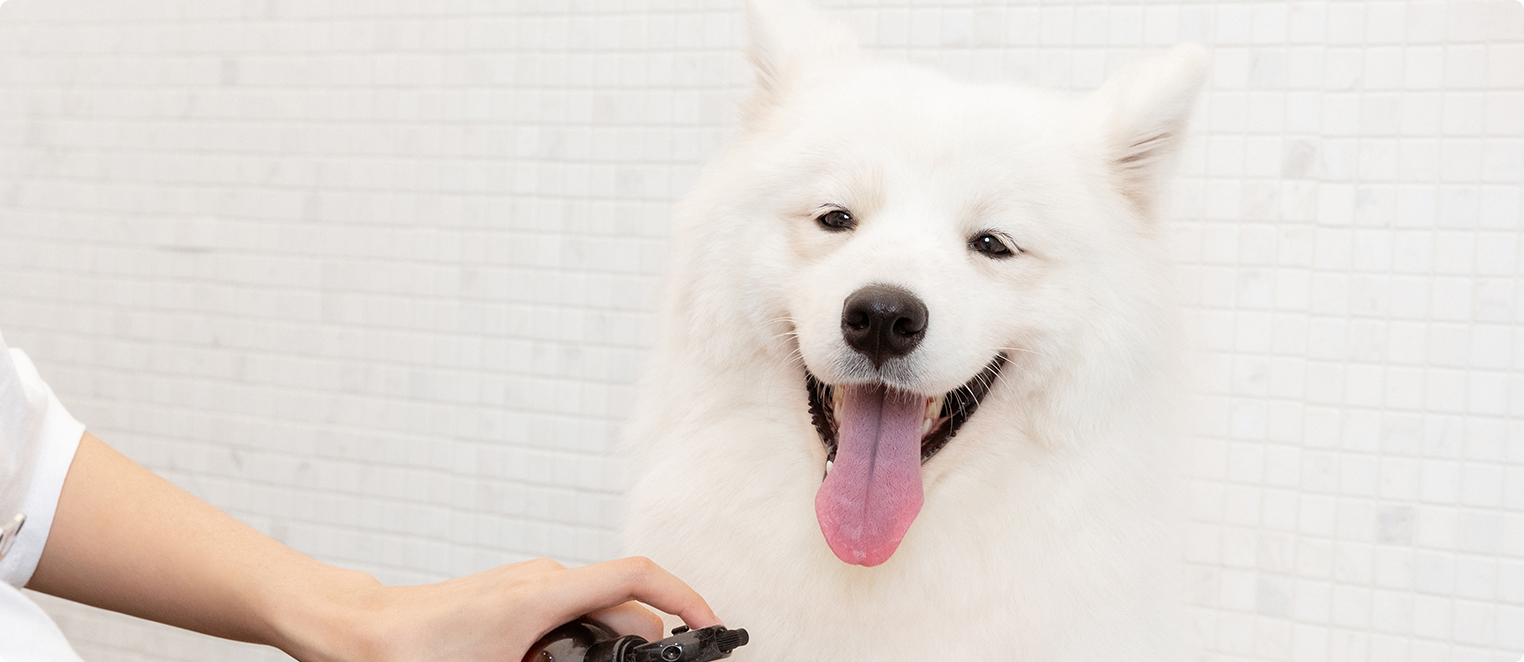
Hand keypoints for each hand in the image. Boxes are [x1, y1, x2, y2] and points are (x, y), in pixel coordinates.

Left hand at [30, 434, 717, 661]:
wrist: (353, 630)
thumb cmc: (411, 651)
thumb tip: (600, 660)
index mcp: (547, 593)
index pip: (638, 577)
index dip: (686, 598)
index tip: (713, 627)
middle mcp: (543, 580)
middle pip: (624, 604)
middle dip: (649, 641)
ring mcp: (527, 587)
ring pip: (595, 614)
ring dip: (611, 648)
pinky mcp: (512, 601)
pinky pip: (567, 618)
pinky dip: (582, 644)